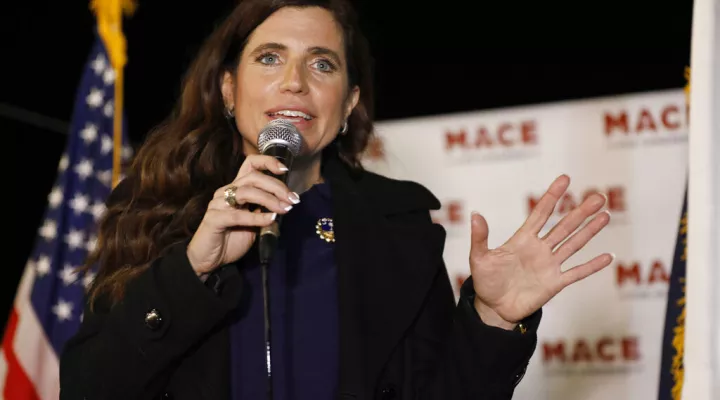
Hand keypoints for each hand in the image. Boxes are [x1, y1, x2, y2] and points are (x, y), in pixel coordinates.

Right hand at [186, 155, 298, 275]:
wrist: (210, 260)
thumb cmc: (232, 239)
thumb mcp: (254, 223)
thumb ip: (265, 210)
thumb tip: (285, 203)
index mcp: (236, 188)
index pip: (250, 164)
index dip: (267, 162)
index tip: (285, 170)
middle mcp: (226, 191)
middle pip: (253, 177)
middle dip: (276, 186)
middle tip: (292, 199)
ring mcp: (218, 204)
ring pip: (246, 192)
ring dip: (269, 199)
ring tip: (284, 209)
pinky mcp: (214, 219)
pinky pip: (237, 215)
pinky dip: (257, 217)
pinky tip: (270, 220)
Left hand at [469, 175, 613, 327]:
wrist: (493, 308)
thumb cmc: (485, 281)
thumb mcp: (479, 258)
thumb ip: (480, 237)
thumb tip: (475, 214)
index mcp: (522, 239)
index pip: (541, 213)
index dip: (552, 196)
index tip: (565, 179)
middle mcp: (540, 249)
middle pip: (564, 226)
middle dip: (581, 211)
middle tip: (599, 196)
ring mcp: (549, 265)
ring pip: (574, 244)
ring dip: (590, 230)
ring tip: (605, 215)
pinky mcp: (555, 283)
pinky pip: (577, 272)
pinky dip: (592, 265)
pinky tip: (608, 256)